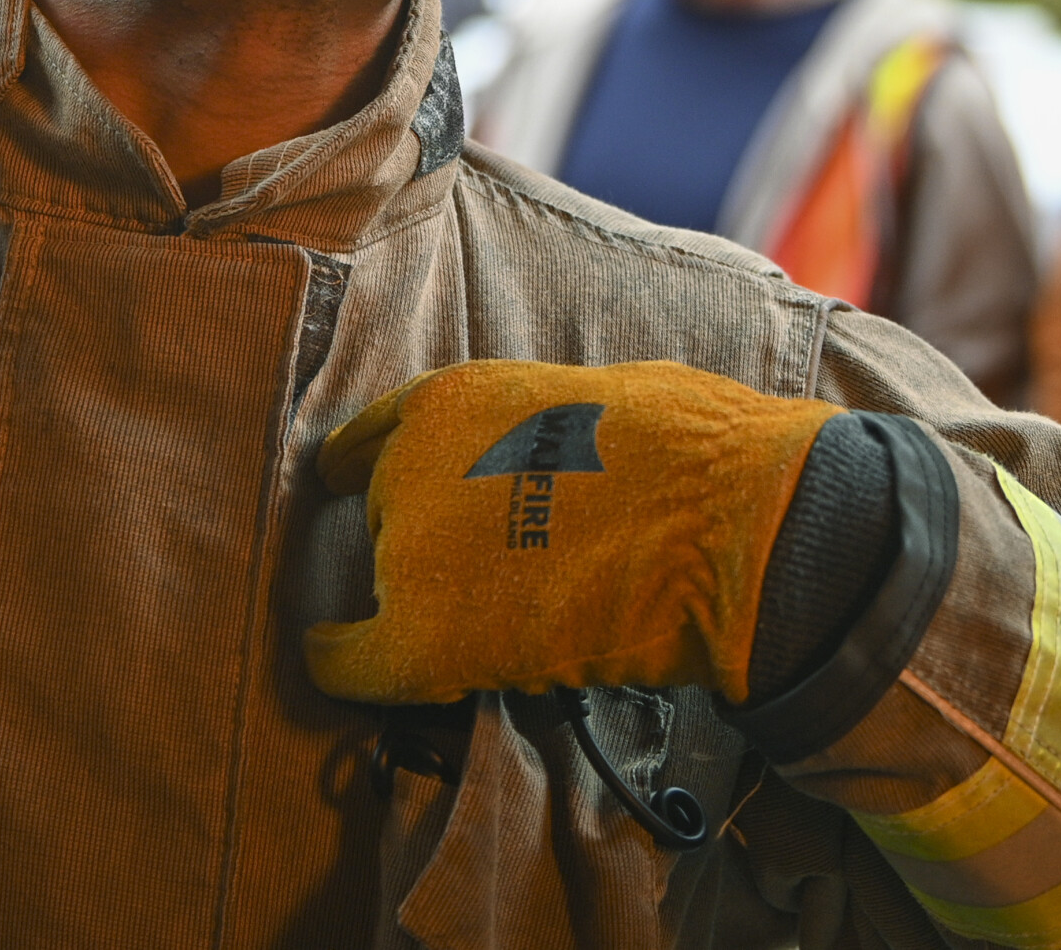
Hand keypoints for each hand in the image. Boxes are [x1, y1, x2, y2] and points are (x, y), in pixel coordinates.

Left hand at [301, 358, 840, 706]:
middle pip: (386, 516)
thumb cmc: (694, 456)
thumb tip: (551, 462)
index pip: (373, 438)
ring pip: (389, 586)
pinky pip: (353, 661)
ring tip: (510, 619)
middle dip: (430, 543)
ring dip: (431, 602)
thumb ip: (540, 430)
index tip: (351, 483)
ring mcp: (409, 550)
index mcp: (453, 400)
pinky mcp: (421, 637)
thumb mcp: (595, 398)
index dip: (368, 469)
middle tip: (500, 573)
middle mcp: (410, 465)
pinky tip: (338, 658)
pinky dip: (343, 661)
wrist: (722, 523)